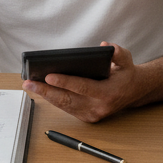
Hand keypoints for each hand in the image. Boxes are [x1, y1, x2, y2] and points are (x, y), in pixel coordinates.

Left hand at [22, 43, 146, 122]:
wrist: (134, 92)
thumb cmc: (126, 74)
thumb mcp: (126, 60)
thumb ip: (118, 53)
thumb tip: (104, 46)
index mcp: (108, 93)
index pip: (83, 87)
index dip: (65, 82)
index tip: (48, 76)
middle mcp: (99, 107)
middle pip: (67, 99)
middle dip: (45, 91)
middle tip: (28, 83)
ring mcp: (92, 115)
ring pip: (64, 105)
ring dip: (45, 96)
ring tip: (29, 85)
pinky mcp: (87, 117)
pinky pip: (66, 108)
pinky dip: (52, 99)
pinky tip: (40, 91)